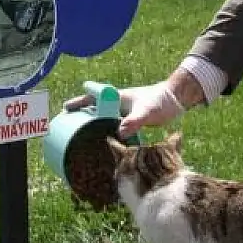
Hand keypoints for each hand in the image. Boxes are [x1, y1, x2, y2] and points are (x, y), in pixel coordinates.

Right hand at [63, 80, 185, 138]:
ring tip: (82, 138)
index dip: (79, 103)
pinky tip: (107, 145)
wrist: (177, 99)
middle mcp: (118, 104)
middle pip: (94, 108)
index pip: (93, 97)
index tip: (65, 108)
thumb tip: (120, 133)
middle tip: (66, 126)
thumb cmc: (162, 101)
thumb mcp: (147, 111)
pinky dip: (108, 134)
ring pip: (104, 118)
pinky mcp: (132, 120)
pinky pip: (115, 127)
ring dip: (94, 126)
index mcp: (117, 97)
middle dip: (81, 116)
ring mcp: (125, 112)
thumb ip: (134, 120)